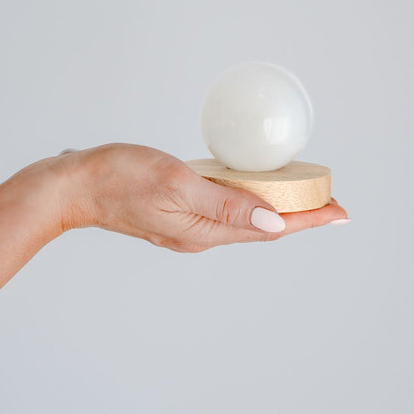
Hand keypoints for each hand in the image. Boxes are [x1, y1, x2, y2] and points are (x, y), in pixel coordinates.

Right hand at [52, 143, 349, 252]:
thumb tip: (274, 222)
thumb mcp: (177, 183)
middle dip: (301, 216)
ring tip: (306, 199)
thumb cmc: (118, 178)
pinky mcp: (177, 214)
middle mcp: (201, 236)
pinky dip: (249, 202)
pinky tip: (255, 192)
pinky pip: (225, 211)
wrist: (72, 187)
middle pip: (263, 228)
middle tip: (334, 204)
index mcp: (205, 232)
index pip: (270, 229)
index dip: (309, 219)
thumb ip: (226, 204)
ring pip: (245, 220)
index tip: (340, 212)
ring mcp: (188, 227)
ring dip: (278, 210)